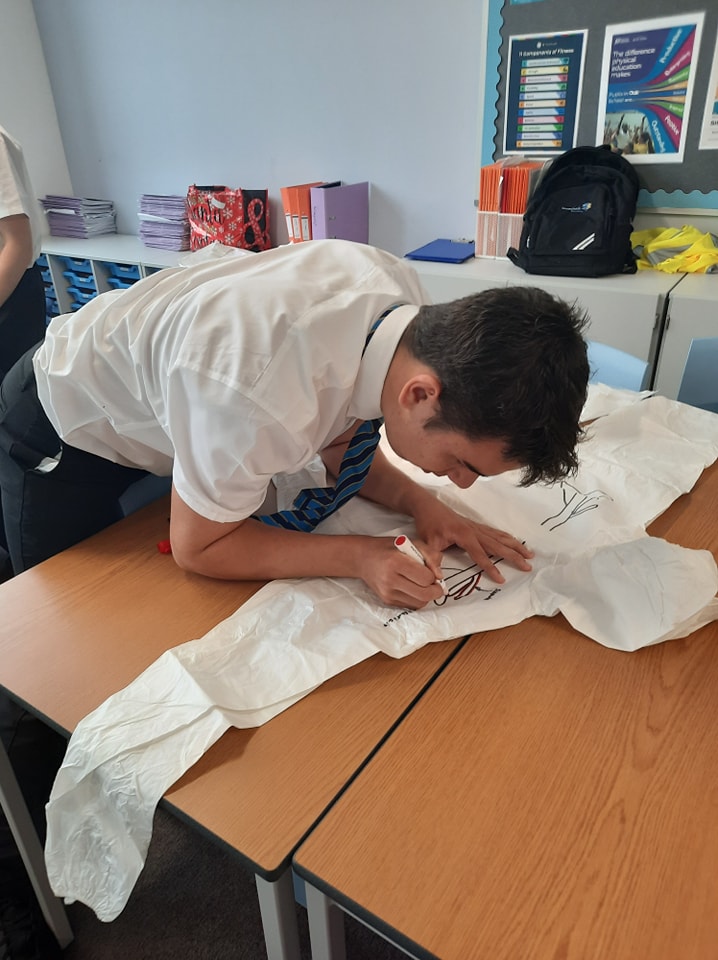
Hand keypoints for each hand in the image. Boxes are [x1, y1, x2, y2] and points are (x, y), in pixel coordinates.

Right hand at [357, 537, 445, 609]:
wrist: (363, 558)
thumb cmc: (389, 548)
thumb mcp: (412, 542)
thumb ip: (430, 555)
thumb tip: (439, 576)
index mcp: (396, 561)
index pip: (426, 578)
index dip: (434, 576)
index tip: (432, 571)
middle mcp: (390, 579)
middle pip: (424, 594)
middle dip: (436, 590)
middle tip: (437, 584)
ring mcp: (387, 592)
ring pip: (419, 603)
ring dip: (427, 596)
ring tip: (424, 585)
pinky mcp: (387, 600)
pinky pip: (411, 605)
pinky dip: (417, 599)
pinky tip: (414, 588)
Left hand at [413, 497, 532, 584]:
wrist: (428, 506)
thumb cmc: (427, 525)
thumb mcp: (427, 543)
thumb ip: (433, 560)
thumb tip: (437, 578)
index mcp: (464, 535)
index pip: (481, 555)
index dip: (491, 568)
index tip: (502, 579)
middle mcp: (474, 530)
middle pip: (498, 545)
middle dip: (514, 556)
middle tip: (528, 566)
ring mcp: (477, 527)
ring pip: (500, 537)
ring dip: (516, 546)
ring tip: (530, 554)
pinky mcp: (476, 525)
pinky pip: (495, 532)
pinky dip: (507, 538)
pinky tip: (514, 543)